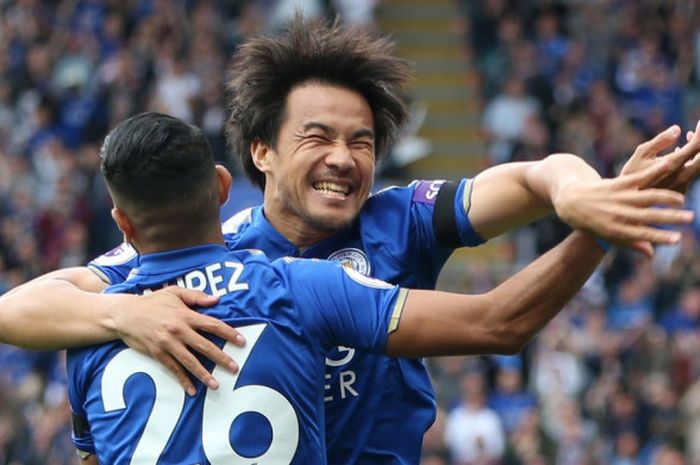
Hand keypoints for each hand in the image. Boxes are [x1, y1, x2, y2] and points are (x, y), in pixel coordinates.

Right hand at [111, 287, 244, 395]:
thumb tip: (217, 300)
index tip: (241, 341)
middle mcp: (179, 330)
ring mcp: (168, 344)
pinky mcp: (158, 354)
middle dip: (221, 358)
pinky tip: (192, 390)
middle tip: (234, 368)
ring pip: (190, 361)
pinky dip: (183, 380)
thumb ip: (196, 296)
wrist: (125, 314)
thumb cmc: (152, 302)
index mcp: (185, 315)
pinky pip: (173, 369)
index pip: (212, 325)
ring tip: (216, 385)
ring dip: (204, 374)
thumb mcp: (174, 292)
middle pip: (205, 346)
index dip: (228, 333)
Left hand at [555, 157, 692, 256]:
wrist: (570, 202)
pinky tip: (669, 166)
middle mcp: (618, 214)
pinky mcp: (617, 183)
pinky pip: (638, 178)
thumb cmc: (591, 223)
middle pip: (649, 216)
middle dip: (670, 218)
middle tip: (690, 218)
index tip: (678, 239)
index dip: (661, 237)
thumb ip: (630, 243)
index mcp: (615, 230)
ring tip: (682, 201)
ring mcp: (618, 198)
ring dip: (666, 198)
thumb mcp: (607, 236)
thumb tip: (652, 254)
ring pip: (646, 198)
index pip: (642, 235)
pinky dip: (654, 172)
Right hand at [620, 121, 699, 192]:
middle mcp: (682, 176)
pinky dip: (691, 158)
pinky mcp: (682, 190)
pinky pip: (693, 171)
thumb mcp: (641, 154)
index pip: (697, 145)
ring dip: (697, 149)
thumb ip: (660, 141)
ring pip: (699, 164)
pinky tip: (679, 150)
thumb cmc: (632, 174)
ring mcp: (684, 184)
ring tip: (688, 136)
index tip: (699, 122)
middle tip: (697, 130)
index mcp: (672, 164)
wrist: (628, 201)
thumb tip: (677, 129)